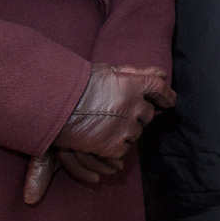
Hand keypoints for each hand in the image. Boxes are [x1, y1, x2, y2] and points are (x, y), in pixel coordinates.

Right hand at [22, 64, 174, 203]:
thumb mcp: (107, 71)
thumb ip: (136, 72)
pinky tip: (100, 139)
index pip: (160, 88)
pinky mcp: (113, 146)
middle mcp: (133, 106)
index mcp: (132, 84)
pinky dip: (115, 146)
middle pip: (148, 114)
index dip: (166, 95)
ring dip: (126, 130)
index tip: (168, 101)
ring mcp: (124, 127)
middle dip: (138, 113)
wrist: (51, 104)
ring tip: (105, 124)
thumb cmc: (76, 84)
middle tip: (118, 111)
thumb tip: (162, 72)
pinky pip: (124, 149)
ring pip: (136, 133)